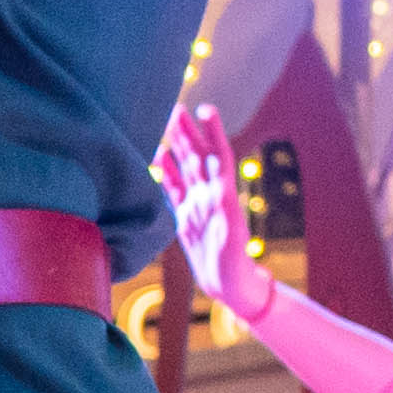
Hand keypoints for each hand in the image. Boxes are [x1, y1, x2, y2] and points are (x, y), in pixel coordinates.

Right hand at [156, 105, 273, 322]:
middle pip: (197, 157)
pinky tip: (158, 157)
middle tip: (176, 109)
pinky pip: (174, 189)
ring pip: (185, 169)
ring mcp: (197, 204)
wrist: (228, 284)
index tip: (206, 110)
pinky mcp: (186, 216)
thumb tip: (219, 186)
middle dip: (188, 133)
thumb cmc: (234, 264)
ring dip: (177, 147)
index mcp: (222, 195)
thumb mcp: (231, 236)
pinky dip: (166, 172)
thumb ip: (224, 212)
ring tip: (167, 125)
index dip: (213, 133)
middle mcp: (209, 195)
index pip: (217, 156)